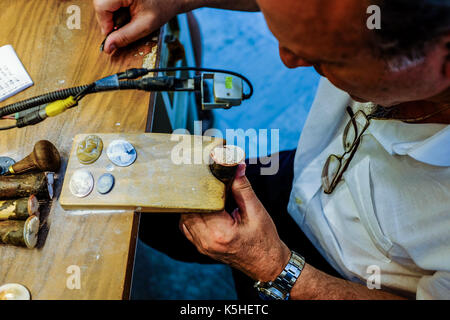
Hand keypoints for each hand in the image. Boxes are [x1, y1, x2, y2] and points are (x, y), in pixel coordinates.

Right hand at [93, 0, 183, 53]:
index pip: (101, 7)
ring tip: (127, 17)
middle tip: (122, 26)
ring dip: (111, 13)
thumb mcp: (144, 26)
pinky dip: (114, 7)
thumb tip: (108, 47)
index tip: (113, 34)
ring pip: (102, 2)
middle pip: (100, 4)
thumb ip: (125, 37)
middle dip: (108, 19)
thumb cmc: (162, 7)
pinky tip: (126, 11)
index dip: (105, 24)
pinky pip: (109, 0)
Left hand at [180, 163, 290, 281]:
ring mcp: (201, 246)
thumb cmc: (263, 240)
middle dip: (195, 193)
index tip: (206, 172)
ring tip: (203, 190)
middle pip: (189, 209)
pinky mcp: (200, 246)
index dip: (202, 186)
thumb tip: (235, 166)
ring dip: (192, 203)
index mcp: (220, 232)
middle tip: (202, 177)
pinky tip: (203, 205)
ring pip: (184, 217)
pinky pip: (187, 226)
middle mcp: (206, 241)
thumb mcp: (256, 211)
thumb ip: (242, 188)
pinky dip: (192, 213)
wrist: (265, 264)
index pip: (202, 203)